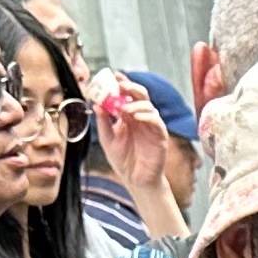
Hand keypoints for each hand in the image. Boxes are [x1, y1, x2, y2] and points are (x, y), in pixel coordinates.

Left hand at [92, 78, 175, 196]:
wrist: (136, 181)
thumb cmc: (124, 161)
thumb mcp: (107, 140)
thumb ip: (103, 123)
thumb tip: (96, 104)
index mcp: (128, 117)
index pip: (126, 95)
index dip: (121, 83)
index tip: (112, 75)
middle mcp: (141, 118)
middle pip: (140, 95)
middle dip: (130, 87)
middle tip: (119, 84)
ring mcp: (151, 126)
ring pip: (148, 106)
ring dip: (136, 103)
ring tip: (124, 107)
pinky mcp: (160, 137)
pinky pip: (156, 122)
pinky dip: (147, 116)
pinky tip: (136, 117)